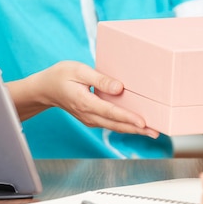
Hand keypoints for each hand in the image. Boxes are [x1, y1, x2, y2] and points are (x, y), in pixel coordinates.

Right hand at [23, 61, 158, 137]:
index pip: (111, 112)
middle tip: (156, 132)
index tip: (143, 122)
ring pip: (115, 126)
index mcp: (85, 102)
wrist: (45, 89)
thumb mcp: (78, 70)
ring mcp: (90, 119)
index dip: (128, 118)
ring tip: (152, 132)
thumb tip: (119, 87)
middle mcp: (89, 114)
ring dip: (133, 130)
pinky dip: (125, 126)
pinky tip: (137, 126)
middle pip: (116, 124)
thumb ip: (99, 79)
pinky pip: (111, 123)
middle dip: (137, 129)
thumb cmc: (61, 76)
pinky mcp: (92, 118)